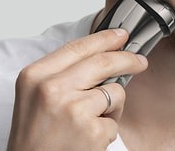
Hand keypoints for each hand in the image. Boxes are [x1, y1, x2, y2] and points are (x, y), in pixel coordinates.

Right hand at [7, 28, 147, 150]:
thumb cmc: (34, 138)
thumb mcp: (35, 95)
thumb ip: (62, 72)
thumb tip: (102, 54)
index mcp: (35, 75)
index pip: (77, 46)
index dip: (104, 38)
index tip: (120, 35)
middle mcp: (52, 88)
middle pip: (102, 62)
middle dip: (126, 59)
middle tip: (139, 61)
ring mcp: (73, 109)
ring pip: (114, 91)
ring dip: (113, 106)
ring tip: (93, 121)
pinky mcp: (91, 131)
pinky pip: (114, 122)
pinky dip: (107, 130)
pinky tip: (90, 139)